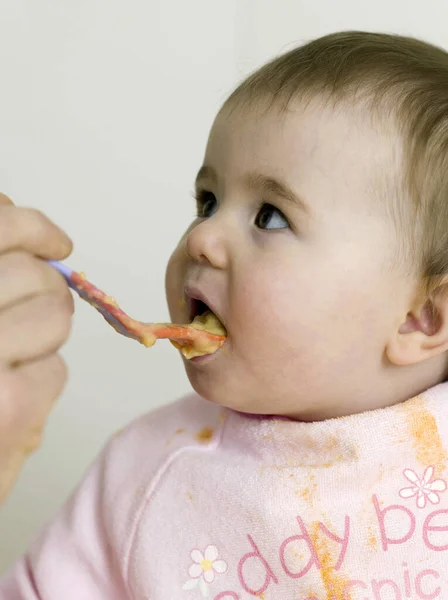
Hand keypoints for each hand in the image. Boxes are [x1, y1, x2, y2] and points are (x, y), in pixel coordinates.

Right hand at [0, 193, 73, 503]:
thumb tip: (24, 228)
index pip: (1, 228)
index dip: (35, 227)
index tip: (57, 241)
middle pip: (38, 275)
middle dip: (46, 291)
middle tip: (27, 314)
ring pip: (55, 316)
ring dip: (44, 337)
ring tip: (11, 362)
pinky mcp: (6, 405)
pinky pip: (55, 367)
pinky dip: (41, 380)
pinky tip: (9, 398)